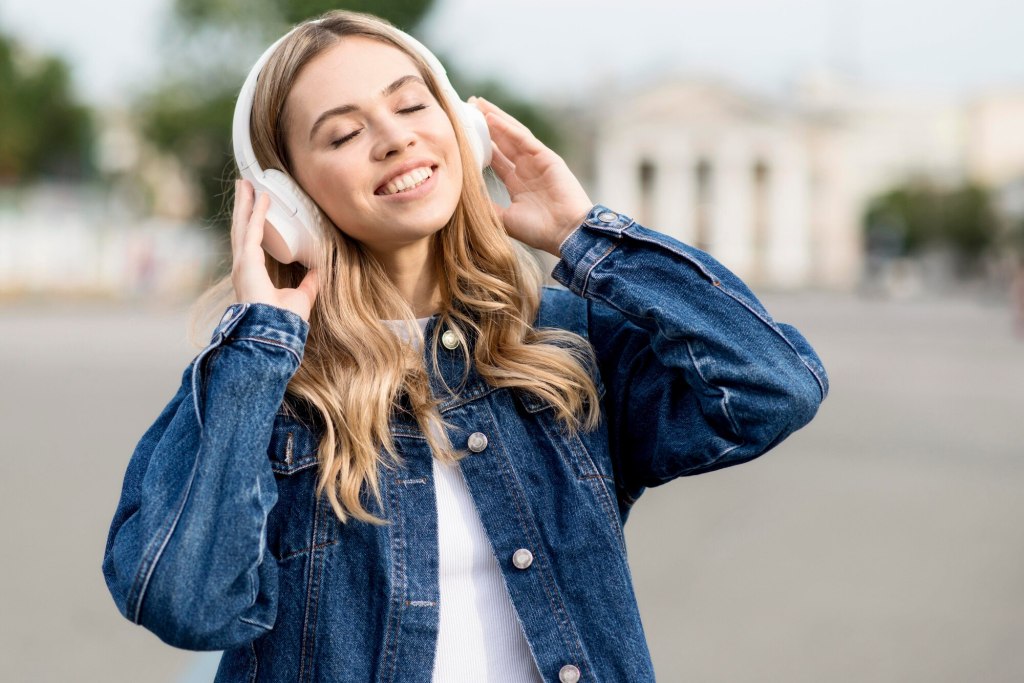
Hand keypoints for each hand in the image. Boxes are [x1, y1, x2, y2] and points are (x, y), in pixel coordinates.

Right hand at [231, 179, 318, 321]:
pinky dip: (257, 213)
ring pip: (242, 225)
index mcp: (253, 273)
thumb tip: (319, 272)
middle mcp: (243, 265)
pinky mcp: (246, 261)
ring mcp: (242, 263)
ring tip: (245, 184)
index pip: (251, 240)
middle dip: (243, 206)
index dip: (253, 221)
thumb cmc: (283, 320)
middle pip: (241, 228)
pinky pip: (253, 231)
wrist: (274, 331)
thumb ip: (309, 283)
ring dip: (244, 203)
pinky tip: (262, 198)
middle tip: (244, 186)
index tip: (256, 204)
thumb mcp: (302, 296)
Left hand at [470, 97, 592, 256]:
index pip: (495, 159)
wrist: (566, 234)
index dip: (479, 146)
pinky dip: (507, 128)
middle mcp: (526, 169)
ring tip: (476, 103)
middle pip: (502, 141)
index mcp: (517, 184)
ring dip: (494, 118)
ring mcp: (537, 161)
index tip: (461, 135)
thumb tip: (463, 200)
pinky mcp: (547, 157)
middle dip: (485, 125)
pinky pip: (523, 138)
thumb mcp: (505, 219)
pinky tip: (491, 118)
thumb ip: (488, 207)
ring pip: (512, 134)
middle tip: (466, 108)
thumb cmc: (539, 231)